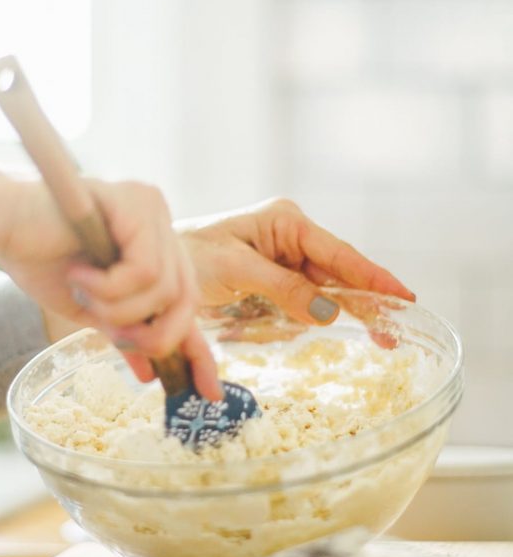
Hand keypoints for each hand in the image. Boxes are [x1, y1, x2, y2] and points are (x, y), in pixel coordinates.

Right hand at [0, 171, 220, 399]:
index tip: (210, 393)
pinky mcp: (137, 203)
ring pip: (165, 288)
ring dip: (119, 309)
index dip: (200, 352)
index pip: (187, 300)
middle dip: (155, 334)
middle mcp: (160, 221)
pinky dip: (110, 287)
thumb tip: (150, 373)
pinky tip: (79, 274)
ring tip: (83, 293)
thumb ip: (125, 332)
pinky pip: (145, 269)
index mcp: (152, 243)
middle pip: (187, 298)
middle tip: (118, 338)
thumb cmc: (37, 259)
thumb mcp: (91, 308)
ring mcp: (152, 208)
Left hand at [178, 198, 413, 325]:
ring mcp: (283, 260)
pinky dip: (303, 321)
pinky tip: (300, 328)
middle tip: (392, 334)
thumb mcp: (235, 270)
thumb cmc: (187, 256)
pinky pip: (300, 305)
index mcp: (285, 221)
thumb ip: (284, 288)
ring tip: (363, 335)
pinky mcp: (273, 283)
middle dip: (363, 302)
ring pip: (322, 294)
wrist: (152, 270)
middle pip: (338, 275)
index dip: (374, 277)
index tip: (405, 296)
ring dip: (333, 315)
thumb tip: (330, 312)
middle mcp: (290, 237)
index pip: (339, 253)